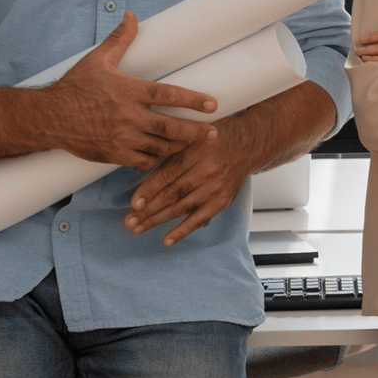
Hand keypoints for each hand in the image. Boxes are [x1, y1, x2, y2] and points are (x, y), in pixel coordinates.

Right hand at [36, 12, 217, 169]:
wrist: (47, 117)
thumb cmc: (74, 87)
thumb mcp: (97, 60)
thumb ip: (119, 39)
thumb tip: (131, 15)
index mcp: (128, 91)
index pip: (169, 95)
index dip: (193, 100)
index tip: (213, 105)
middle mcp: (128, 116)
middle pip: (171, 128)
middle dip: (196, 132)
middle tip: (214, 132)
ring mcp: (121, 137)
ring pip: (160, 146)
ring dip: (178, 146)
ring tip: (191, 142)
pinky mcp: (113, 154)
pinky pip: (143, 161)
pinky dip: (155, 158)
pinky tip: (160, 152)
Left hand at [125, 117, 258, 245]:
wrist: (248, 145)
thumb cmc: (214, 140)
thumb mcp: (192, 137)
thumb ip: (171, 153)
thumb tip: (142, 174)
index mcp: (195, 152)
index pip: (167, 175)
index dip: (148, 191)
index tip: (133, 204)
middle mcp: (206, 170)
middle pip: (171, 194)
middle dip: (147, 210)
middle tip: (129, 221)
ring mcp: (215, 187)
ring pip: (180, 208)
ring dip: (156, 220)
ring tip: (138, 228)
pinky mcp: (222, 200)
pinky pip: (199, 219)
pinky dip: (182, 231)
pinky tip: (166, 240)